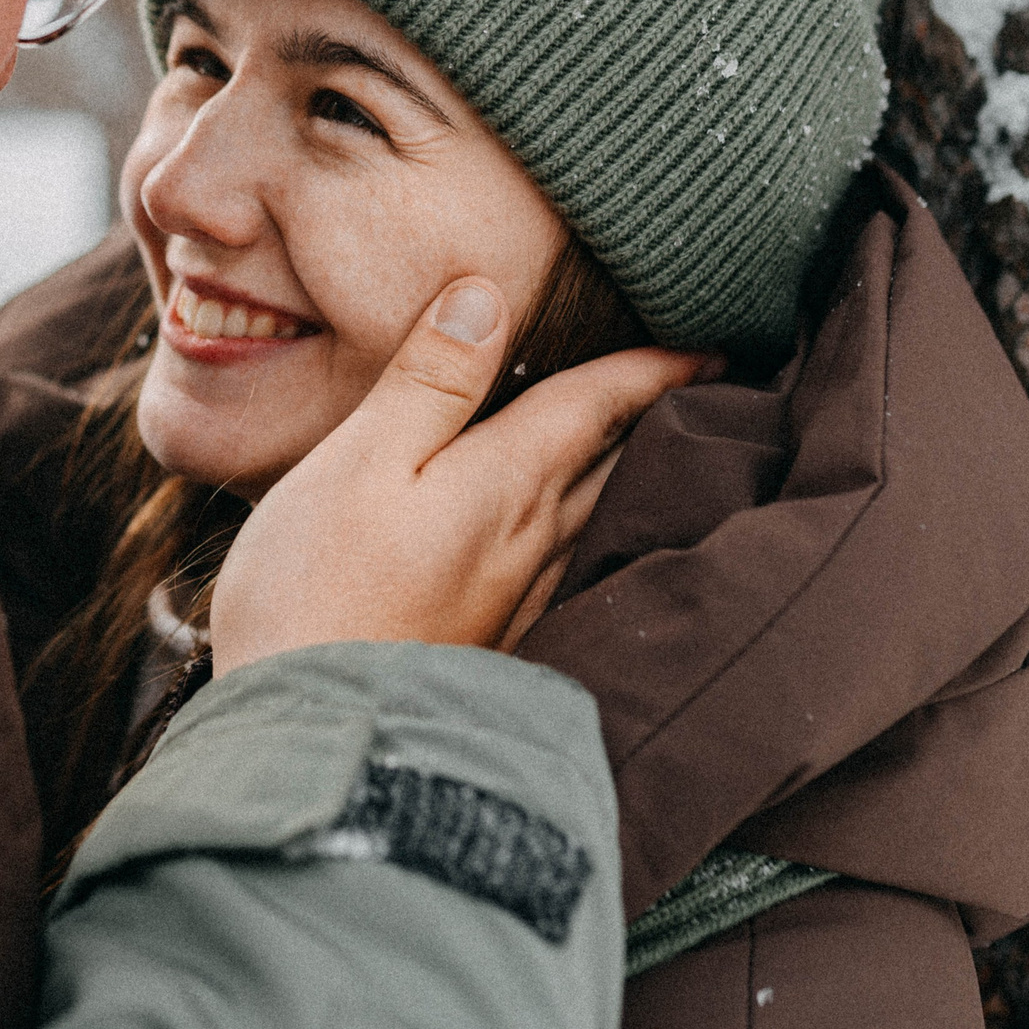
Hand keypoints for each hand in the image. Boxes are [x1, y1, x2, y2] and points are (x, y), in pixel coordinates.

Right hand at [209, 277, 716, 676]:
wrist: (320, 733)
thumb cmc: (318, 587)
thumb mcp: (362, 458)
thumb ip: (429, 379)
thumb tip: (486, 296)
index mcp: (510, 482)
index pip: (601, 405)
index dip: (654, 367)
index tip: (711, 345)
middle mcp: (535, 541)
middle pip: (618, 460)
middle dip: (661, 416)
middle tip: (709, 386)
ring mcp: (519, 598)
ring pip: (599, 515)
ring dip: (632, 472)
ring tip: (655, 446)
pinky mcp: (494, 639)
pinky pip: (570, 561)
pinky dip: (590, 526)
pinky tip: (573, 537)